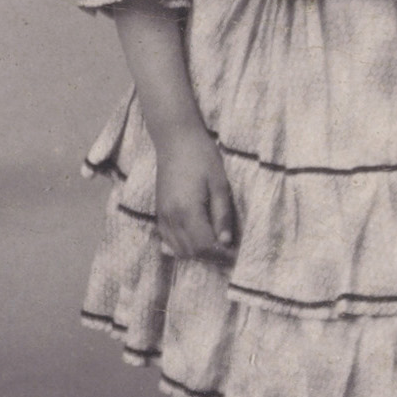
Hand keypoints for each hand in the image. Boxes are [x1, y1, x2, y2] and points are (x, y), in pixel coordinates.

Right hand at [152, 124, 238, 260]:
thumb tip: (226, 242)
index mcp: (188, 210)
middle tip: (230, 252)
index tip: (237, 253)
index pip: (205, 246)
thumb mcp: (220, 184)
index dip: (222, 255)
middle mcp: (172, 217)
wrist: (176, 140)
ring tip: (216, 246)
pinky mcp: (159, 212)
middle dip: (212, 256)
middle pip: (192, 251)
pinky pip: (169, 240)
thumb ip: (222, 215)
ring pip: (179, 249)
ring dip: (198, 253)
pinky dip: (183, 247)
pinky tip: (197, 241)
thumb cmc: (202, 157)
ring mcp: (163, 216)